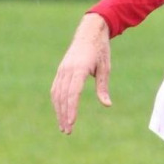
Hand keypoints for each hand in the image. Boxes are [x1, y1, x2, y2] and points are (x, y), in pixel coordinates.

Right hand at [50, 13, 111, 134]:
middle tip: (67, 131)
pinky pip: (55, 88)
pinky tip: (60, 112)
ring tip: (63, 126)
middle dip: (64, 115)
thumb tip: (107, 105)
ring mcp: (62, 69)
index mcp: (79, 68)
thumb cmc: (100, 50)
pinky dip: (56, 101)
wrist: (89, 31)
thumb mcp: (105, 67)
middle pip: (62, 96)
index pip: (73, 93)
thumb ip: (103, 87)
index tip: (72, 123)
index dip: (71, 109)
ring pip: (56, 94)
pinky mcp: (61, 70)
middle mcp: (67, 70)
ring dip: (59, 111)